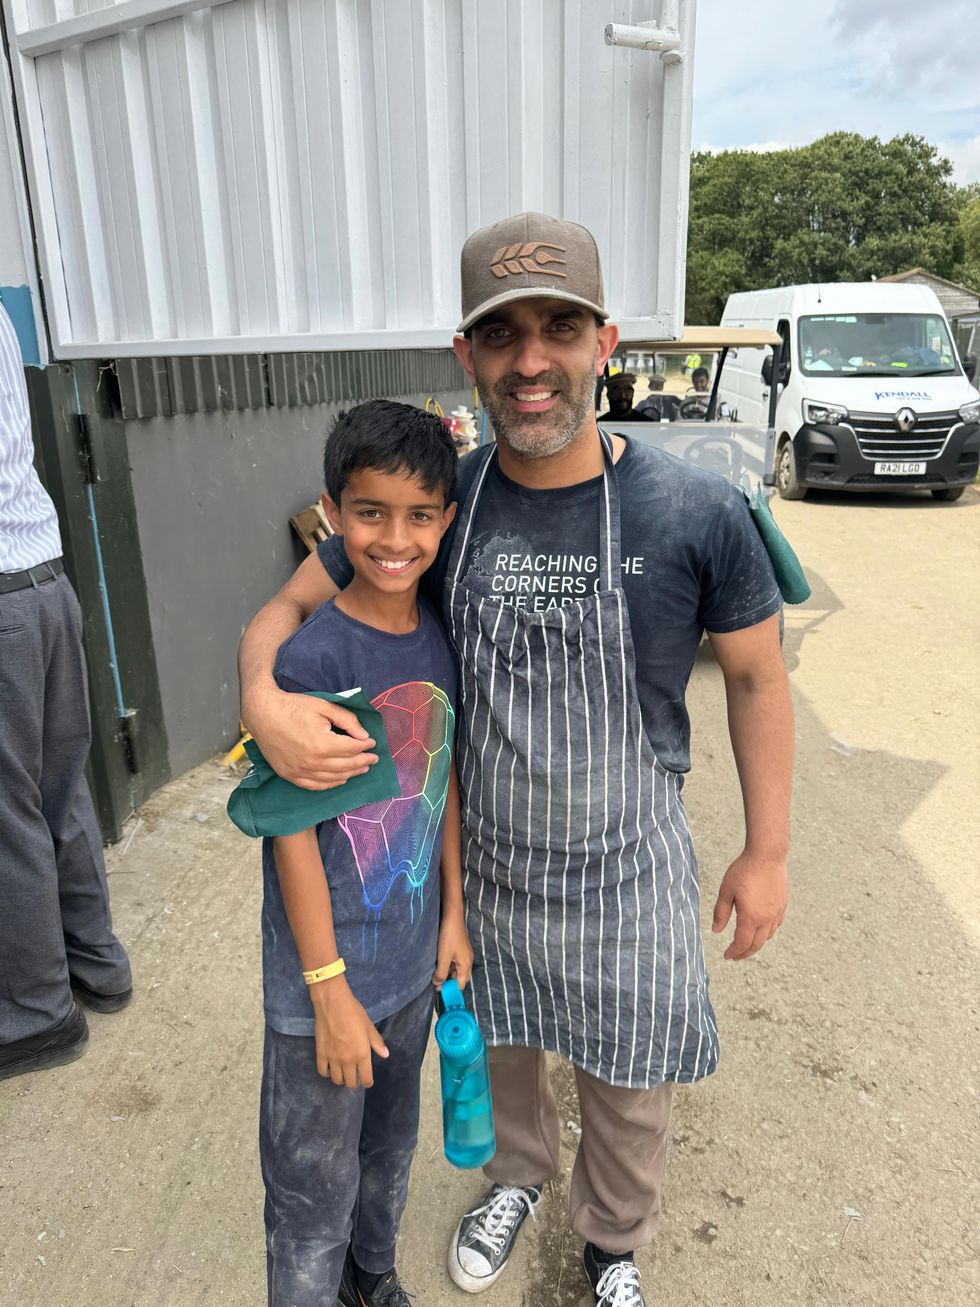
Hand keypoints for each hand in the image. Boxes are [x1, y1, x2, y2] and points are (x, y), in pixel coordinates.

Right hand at [248, 684, 378, 790]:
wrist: (262, 713)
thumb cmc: (293, 707)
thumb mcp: (324, 707)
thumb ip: (347, 721)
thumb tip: (364, 736)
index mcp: (322, 744)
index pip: (352, 749)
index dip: (365, 746)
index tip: (372, 743)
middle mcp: (312, 762)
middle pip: (346, 766)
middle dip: (363, 762)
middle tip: (373, 759)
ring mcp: (300, 771)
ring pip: (333, 778)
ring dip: (351, 774)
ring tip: (362, 769)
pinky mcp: (290, 775)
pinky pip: (315, 786)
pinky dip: (331, 784)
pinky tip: (340, 779)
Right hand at [310, 978, 388, 1086]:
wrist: (333, 1004)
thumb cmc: (354, 1013)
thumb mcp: (369, 1027)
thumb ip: (377, 1043)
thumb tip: (385, 1055)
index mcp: (362, 1054)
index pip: (365, 1078)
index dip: (367, 1083)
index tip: (367, 1082)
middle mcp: (347, 1060)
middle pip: (350, 1083)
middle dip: (355, 1082)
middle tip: (356, 1077)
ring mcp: (333, 1059)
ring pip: (337, 1080)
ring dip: (342, 1079)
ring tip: (344, 1073)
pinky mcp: (321, 1054)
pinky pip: (323, 1072)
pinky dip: (327, 1073)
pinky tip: (331, 1068)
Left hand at [433, 909, 472, 988]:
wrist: (452, 917)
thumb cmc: (448, 937)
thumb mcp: (443, 957)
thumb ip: (441, 973)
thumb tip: (438, 984)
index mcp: (466, 965)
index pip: (461, 984)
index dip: (451, 989)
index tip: (439, 990)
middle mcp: (467, 960)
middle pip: (460, 977)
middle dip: (449, 981)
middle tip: (436, 982)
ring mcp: (464, 954)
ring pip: (457, 969)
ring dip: (447, 973)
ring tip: (435, 974)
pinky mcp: (460, 948)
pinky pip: (455, 962)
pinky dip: (448, 965)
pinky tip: (438, 963)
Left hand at [711, 850, 787, 960]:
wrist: (767, 855)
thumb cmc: (744, 871)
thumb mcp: (726, 891)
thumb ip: (721, 913)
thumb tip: (716, 931)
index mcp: (750, 917)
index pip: (742, 943)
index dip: (734, 952)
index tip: (727, 956)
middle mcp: (766, 919)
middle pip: (756, 944)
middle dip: (745, 953)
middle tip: (735, 956)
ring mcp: (776, 912)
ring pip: (768, 936)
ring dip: (757, 944)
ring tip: (746, 944)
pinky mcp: (782, 905)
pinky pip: (775, 926)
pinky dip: (767, 933)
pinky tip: (761, 929)